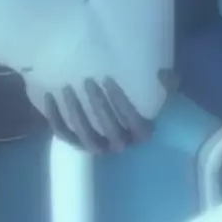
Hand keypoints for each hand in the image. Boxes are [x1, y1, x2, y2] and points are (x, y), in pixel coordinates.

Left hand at [42, 73, 160, 152]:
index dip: (120, 101)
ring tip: (67, 89)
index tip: (108, 79)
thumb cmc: (160, 116)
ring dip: (75, 113)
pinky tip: (49, 98)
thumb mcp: (171, 101)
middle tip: (88, 81)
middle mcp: (122, 146)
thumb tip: (160, 72)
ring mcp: (101, 149)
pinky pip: (65, 135)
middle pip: (108, 130)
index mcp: (144, 135)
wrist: (149, 143)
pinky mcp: (82, 146)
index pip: (133, 121)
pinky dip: (55, 119)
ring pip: (85, 136)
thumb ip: (168, 86)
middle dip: (97, 105)